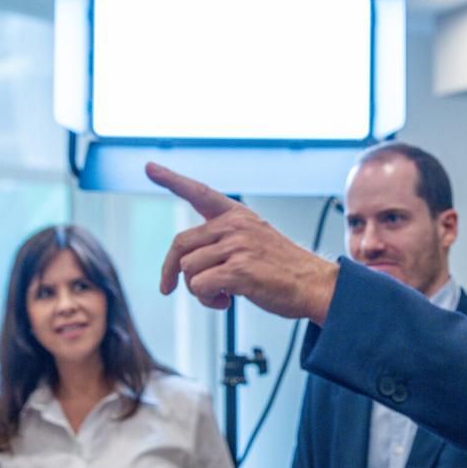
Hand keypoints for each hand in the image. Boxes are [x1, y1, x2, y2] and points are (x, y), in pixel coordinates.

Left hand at [146, 163, 337, 322]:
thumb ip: (224, 240)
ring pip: (189, 269)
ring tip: (220, 295)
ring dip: (197, 290)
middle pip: (181, 244)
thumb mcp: (256, 240)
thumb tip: (186, 262)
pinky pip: (201, 286)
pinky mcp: (240, 270)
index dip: (172, 179)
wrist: (316, 285)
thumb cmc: (284, 269)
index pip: (199, 192)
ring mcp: (238, 246)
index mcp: (238, 215)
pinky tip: (227, 301)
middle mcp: (236, 226)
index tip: (150, 166)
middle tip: (169, 288)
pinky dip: (208, 300)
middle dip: (170, 270)